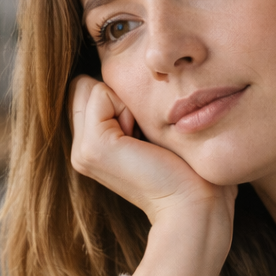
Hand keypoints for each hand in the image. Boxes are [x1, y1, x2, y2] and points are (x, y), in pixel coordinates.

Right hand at [69, 75, 236, 275]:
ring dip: (125, 101)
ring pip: (89, 87)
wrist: (195, 205)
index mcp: (91, 147)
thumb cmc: (187, 167)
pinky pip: (100, 92)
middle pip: (84, 86)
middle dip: (118, 97)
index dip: (120, 98)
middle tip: (145, 136)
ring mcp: (82, 151)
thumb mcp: (150, 130)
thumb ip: (127, 107)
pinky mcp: (94, 148)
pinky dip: (127, 105)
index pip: (88, 90)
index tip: (145, 133)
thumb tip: (120, 71)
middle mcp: (80, 150)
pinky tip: (143, 141)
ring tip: (145, 140)